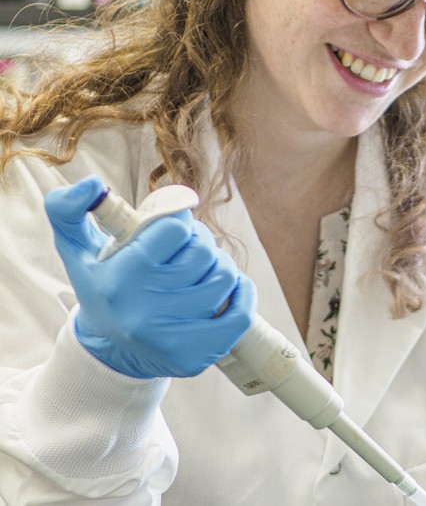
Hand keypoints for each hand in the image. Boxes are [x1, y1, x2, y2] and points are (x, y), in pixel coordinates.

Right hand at [45, 175, 255, 378]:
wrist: (111, 348)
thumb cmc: (104, 285)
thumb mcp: (75, 247)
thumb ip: (68, 208)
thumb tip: (90, 184)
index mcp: (119, 280)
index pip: (174, 228)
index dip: (177, 222)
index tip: (170, 230)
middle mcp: (144, 312)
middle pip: (203, 252)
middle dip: (200, 242)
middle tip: (187, 249)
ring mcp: (172, 337)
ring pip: (225, 277)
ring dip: (220, 265)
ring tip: (201, 269)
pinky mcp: (197, 356)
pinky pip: (241, 315)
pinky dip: (242, 293)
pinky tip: (229, 287)